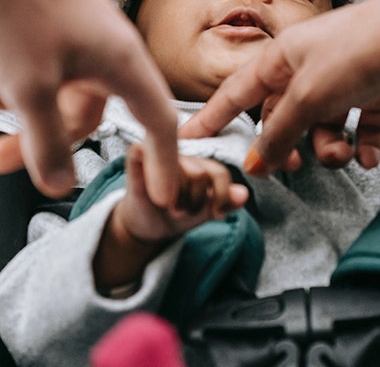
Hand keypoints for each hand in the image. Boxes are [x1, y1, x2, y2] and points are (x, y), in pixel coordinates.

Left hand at [0, 0, 180, 203]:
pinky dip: (6, 69)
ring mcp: (81, 35)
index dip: (162, 164)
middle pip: (82, 116)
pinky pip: (37, 64)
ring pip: (51, 90)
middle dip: (33, 138)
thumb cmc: (19, 4)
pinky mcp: (54, 22)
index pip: (157, 125)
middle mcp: (108, 51)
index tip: (161, 195)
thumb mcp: (29, 88)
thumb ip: (45, 143)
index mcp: (122, 65)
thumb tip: (59, 183)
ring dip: (8, 97)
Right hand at [94, 144, 248, 289]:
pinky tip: (154, 192)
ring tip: (170, 208)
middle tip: (184, 213)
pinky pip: (142, 152)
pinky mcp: (136, 157)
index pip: (219, 173)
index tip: (216, 214)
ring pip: (178, 171)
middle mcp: (181, 155)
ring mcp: (158, 153)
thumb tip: (243, 194)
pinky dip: (150, 173)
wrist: (146, 226)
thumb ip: (225, 201)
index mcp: (200, 164)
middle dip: (195, 202)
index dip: (221, 196)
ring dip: (177, 199)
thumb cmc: (177, 215)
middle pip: (200, 174)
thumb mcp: (205, 212)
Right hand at [179, 0, 379, 174]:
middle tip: (294, 168)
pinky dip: (364, 144)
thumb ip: (280, 132)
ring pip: (324, 126)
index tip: (191, 139)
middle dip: (288, 145)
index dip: (213, 117)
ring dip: (331, 148)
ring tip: (345, 153)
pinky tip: (369, 156)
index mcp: (282, 58)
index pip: (236, 93)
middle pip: (283, 117)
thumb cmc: (362, 48)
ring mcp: (345, 78)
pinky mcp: (378, 88)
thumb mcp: (310, 96)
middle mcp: (309, 67)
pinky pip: (361, 126)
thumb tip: (256, 162)